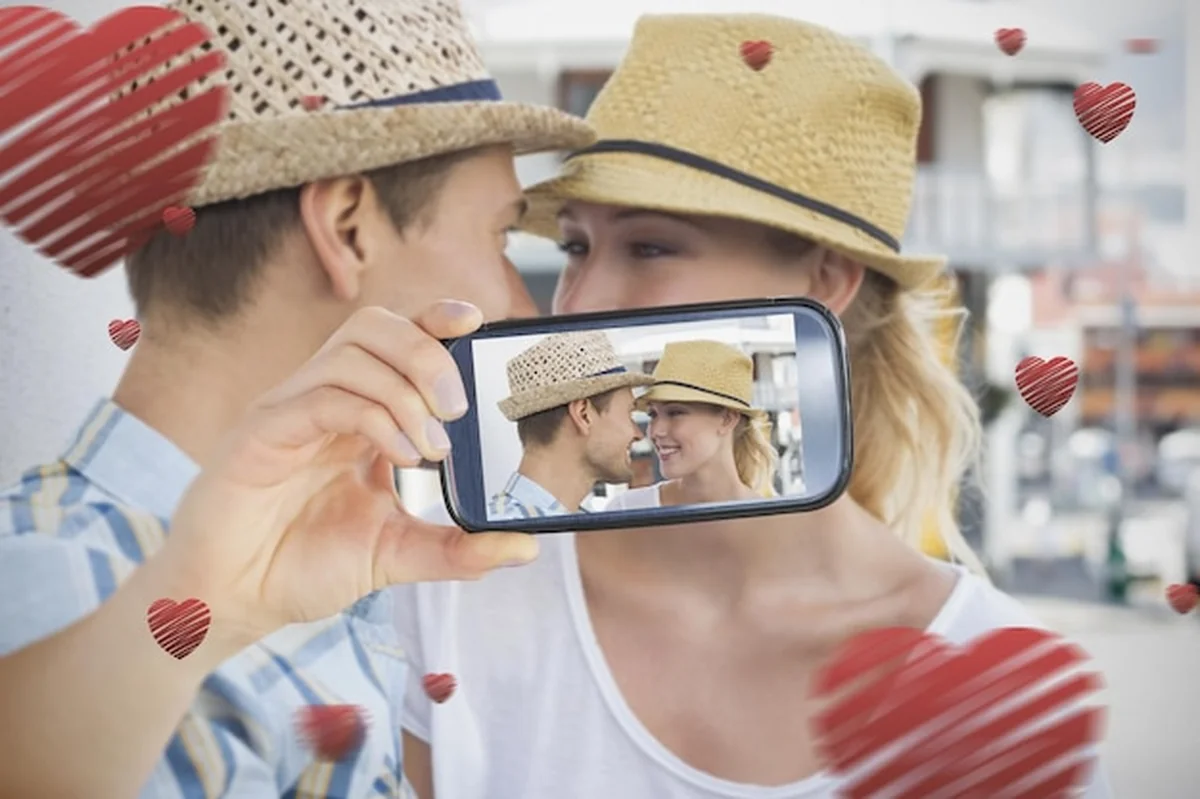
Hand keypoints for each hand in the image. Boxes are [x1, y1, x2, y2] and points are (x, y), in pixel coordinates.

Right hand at [159, 302, 537, 644]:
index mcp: (357, 414)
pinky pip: (323, 397)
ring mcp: (290, 411)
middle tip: (458, 408)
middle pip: (375, 328)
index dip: (435, 320)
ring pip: (350, 353)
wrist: (231, 601)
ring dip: (405, 390)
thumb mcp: (396, 555)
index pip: (397, 340)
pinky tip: (401, 457)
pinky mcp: (262, 432)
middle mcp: (324, 399)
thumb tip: (524, 547)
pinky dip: (373, 417)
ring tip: (432, 448)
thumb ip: (458, 548)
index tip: (477, 322)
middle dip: (428, 352)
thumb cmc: (301, 566)